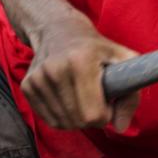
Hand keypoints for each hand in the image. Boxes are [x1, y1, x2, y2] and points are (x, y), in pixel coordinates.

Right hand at [20, 26, 139, 130]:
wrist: (58, 29)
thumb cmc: (95, 47)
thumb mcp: (122, 60)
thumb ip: (131, 94)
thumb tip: (121, 127)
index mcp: (80, 62)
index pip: (93, 114)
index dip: (106, 114)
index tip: (108, 101)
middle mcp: (55, 70)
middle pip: (78, 121)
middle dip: (92, 118)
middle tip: (96, 100)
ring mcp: (38, 79)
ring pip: (62, 124)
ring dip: (77, 118)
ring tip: (82, 97)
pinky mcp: (27, 86)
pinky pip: (49, 120)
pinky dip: (62, 117)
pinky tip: (67, 99)